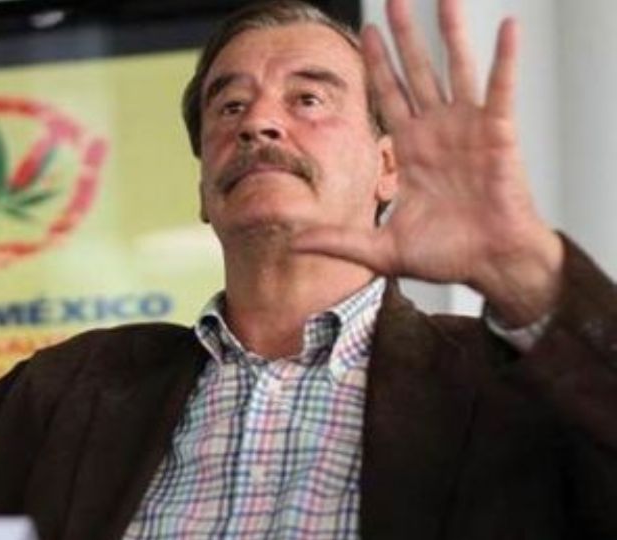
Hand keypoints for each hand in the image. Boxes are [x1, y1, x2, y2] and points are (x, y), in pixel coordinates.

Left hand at [291, 0, 561, 324]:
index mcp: (410, 149)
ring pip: (455, 68)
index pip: (387, 95)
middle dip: (404, 35)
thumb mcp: (380, 248)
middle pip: (416, 70)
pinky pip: (500, 88)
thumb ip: (337, 241)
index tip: (364, 32)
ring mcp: (467, 128)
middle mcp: (436, 130)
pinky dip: (505, 58)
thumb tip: (293, 244)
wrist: (491, 265)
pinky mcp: (497, 133)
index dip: (376, 63)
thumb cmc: (446, 255)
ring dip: (449, 31)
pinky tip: (507, 27)